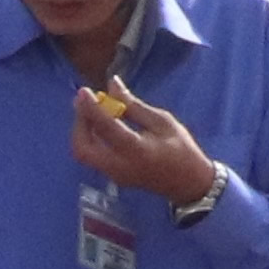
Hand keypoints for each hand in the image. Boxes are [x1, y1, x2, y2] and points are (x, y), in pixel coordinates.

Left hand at [68, 80, 220, 207]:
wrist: (189, 183)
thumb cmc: (181, 149)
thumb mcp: (162, 121)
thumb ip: (133, 105)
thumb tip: (112, 84)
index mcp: (136, 150)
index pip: (106, 127)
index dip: (91, 108)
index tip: (83, 91)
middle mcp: (119, 166)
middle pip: (82, 147)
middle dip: (79, 123)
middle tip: (84, 103)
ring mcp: (113, 175)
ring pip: (83, 153)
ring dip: (81, 131)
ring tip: (90, 111)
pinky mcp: (111, 177)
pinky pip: (91, 156)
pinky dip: (89, 138)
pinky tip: (98, 125)